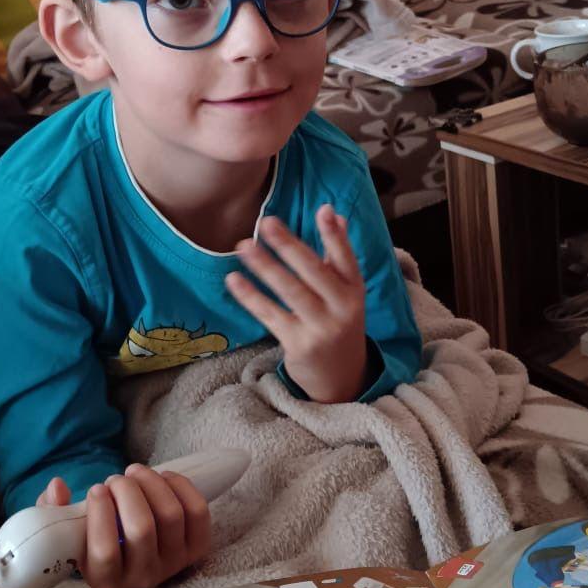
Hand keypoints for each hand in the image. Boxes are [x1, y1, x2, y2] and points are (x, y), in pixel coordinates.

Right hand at [36, 464, 210, 587]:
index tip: (95, 489)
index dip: (100, 514)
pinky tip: (162, 476)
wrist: (130, 552)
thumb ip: (52, 511)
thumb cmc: (93, 539)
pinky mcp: (197, 547)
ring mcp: (174, 564)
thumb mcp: (66, 532)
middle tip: (114, 479)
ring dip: (151, 483)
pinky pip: (197, 511)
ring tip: (134, 472)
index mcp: (106, 582)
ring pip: (170, 515)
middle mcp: (143, 578)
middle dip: (126, 492)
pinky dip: (180, 486)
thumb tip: (56, 486)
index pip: (105, 552)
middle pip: (141, 529)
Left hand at [226, 203, 367, 402]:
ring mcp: (321, 328)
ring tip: (243, 246)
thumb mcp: (345, 292)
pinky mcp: (299, 344)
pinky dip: (251, 297)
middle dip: (289, 246)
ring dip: (265, 267)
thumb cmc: (337, 321)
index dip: (335, 235)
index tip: (324, 210)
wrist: (340, 377)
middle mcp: (342, 308)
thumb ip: (337, 254)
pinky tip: (234, 279)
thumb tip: (334, 213)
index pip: (346, 258)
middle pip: (314, 272)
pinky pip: (270, 315)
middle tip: (266, 223)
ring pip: (290, 292)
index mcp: (354, 289)